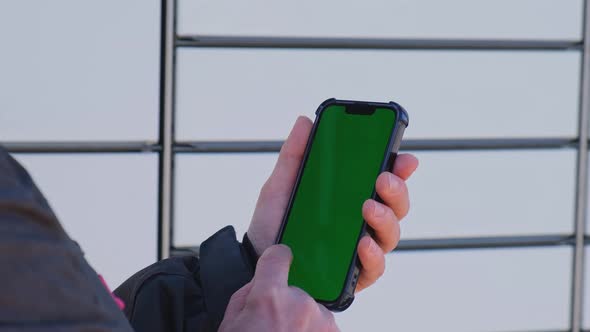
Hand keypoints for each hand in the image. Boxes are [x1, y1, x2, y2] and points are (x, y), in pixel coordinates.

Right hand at [219, 245, 338, 331]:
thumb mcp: (230, 324)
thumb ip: (248, 296)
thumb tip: (261, 284)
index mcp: (269, 297)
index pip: (278, 257)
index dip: (275, 258)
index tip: (279, 259)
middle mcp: (300, 304)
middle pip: (295, 292)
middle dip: (286, 307)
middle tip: (273, 330)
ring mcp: (322, 323)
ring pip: (311, 312)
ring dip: (303, 325)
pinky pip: (323, 328)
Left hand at [247, 116, 418, 292]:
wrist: (258, 261)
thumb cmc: (274, 223)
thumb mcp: (281, 185)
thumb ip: (295, 155)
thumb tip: (305, 120)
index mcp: (351, 198)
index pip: (384, 180)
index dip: (400, 167)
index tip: (404, 157)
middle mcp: (363, 222)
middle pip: (396, 205)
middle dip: (397, 190)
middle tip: (384, 178)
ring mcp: (361, 250)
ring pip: (391, 234)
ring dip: (386, 218)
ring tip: (368, 206)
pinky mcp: (354, 276)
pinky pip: (374, 267)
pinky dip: (373, 255)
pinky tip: (363, 244)